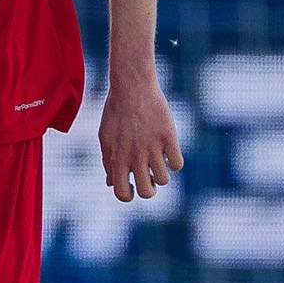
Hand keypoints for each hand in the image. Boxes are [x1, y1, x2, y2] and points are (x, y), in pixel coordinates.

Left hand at [98, 73, 182, 201]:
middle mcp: (135, 156)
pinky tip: (169, 152)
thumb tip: (111, 183)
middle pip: (147, 192)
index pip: (122, 193)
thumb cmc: (116, 113)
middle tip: (149, 176)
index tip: (133, 187)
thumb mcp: (105, 138)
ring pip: (164, 180)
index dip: (128, 195)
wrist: (132, 87)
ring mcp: (152, 147)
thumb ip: (108, 162)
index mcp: (117, 158)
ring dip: (162, 174)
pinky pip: (178, 164)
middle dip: (149, 189)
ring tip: (158, 161)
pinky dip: (175, 162)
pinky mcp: (168, 137)